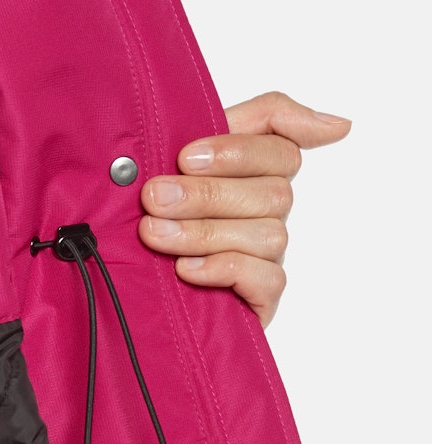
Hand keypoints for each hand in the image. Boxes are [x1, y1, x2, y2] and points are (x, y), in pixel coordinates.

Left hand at [138, 92, 351, 326]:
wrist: (129, 287)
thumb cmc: (160, 215)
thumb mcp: (189, 157)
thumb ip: (257, 122)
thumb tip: (340, 125)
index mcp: (255, 173)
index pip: (280, 146)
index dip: (238, 149)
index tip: (185, 157)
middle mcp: (269, 213)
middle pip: (271, 192)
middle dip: (206, 194)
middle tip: (154, 198)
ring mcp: (268, 256)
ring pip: (266, 234)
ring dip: (204, 232)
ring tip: (155, 234)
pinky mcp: (263, 296)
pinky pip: (266, 279)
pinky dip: (223, 269)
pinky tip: (185, 269)